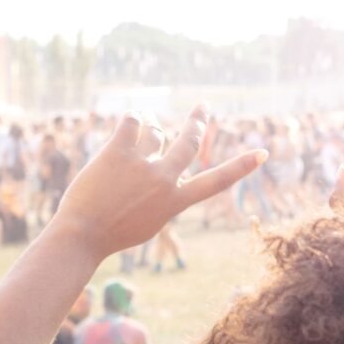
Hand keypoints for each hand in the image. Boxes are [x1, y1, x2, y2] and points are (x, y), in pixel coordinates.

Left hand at [51, 107, 264, 258]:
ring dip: (151, 124)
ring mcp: (141, 164)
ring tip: (144, 124)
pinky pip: (132, 120)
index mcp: (175, 202)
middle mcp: (163, 180)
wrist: (81, 235)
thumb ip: (162, 194)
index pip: (217, 181)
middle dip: (198, 121)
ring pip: (156, 130)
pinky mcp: (117, 151)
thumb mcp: (149, 221)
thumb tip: (163, 159)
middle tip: (204, 107)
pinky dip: (134, 118)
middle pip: (189, 141)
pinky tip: (131, 121)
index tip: (262, 153)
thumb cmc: (113, 233)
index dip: (242, 166)